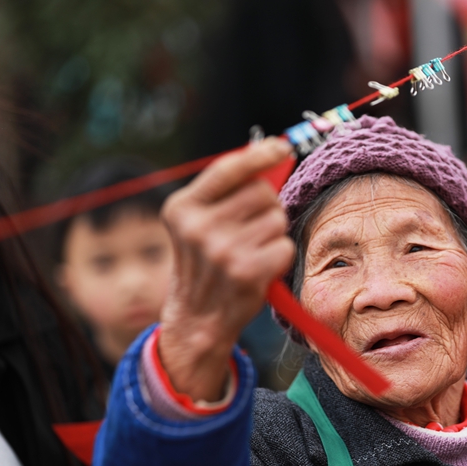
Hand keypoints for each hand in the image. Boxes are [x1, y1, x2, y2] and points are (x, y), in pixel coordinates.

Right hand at [158, 138, 295, 400]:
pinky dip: (280, 256)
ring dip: (273, 233)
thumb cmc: (207, 261)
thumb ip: (228, 189)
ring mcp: (221, 251)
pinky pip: (284, 245)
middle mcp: (198, 227)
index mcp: (182, 207)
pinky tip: (260, 267)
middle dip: (267, 206)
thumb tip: (272, 152)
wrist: (198, 317)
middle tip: (252, 228)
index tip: (281, 147)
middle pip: (262, 192)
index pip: (228, 168)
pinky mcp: (246, 272)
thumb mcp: (199, 221)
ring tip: (252, 250)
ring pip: (277, 219)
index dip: (259, 155)